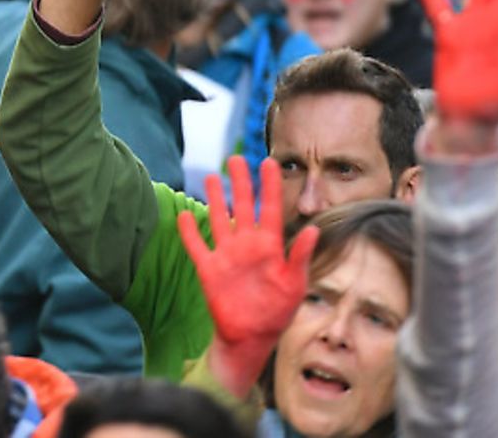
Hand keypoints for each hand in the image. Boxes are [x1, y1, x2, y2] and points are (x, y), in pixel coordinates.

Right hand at [177, 156, 318, 398]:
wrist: (251, 337)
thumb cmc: (278, 311)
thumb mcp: (295, 284)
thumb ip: (300, 256)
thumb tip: (314, 230)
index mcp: (271, 246)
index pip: (270, 209)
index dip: (269, 186)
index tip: (268, 162)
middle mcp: (248, 245)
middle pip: (242, 207)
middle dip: (239, 183)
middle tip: (236, 160)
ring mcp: (227, 254)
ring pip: (219, 219)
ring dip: (214, 199)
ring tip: (210, 177)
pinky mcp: (209, 268)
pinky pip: (196, 245)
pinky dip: (189, 231)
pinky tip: (183, 215)